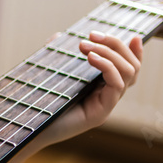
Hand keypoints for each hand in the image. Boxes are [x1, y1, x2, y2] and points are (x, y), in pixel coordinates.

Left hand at [38, 30, 142, 146]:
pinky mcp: (101, 113)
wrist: (29, 128)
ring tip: (85, 45)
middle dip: (115, 45)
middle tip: (92, 35)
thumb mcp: (52, 73)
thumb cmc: (38, 102)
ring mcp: (106, 106)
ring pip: (128, 73)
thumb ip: (58, 55)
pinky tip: (91, 57)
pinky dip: (107, 66)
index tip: (131, 36)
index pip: (128, 69)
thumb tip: (59, 35)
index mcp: (100, 88)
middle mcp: (107, 97)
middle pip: (131, 67)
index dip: (134, 52)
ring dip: (109, 52)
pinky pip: (116, 85)